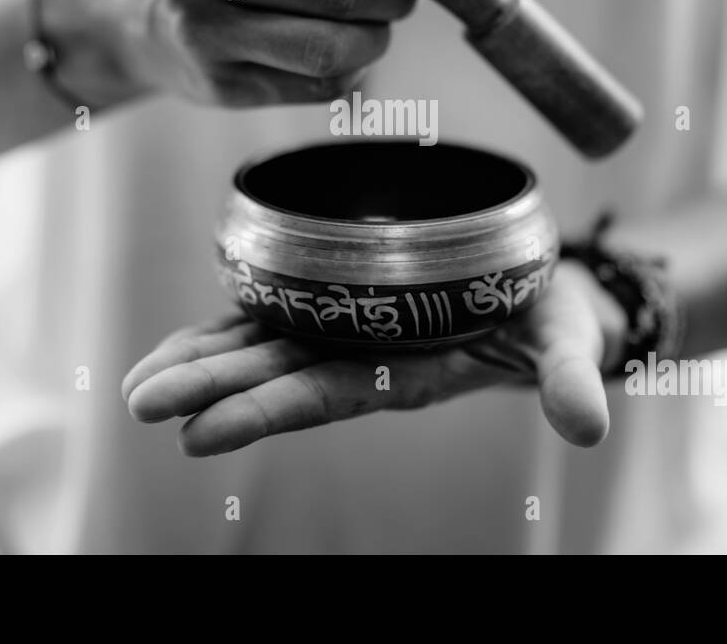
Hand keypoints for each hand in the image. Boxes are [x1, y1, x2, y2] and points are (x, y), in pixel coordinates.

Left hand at [121, 261, 621, 456]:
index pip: (326, 394)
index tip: (200, 432)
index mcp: (406, 373)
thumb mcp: (568, 344)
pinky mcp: (343, 299)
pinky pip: (276, 311)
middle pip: (275, 372)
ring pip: (262, 345)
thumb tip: (590, 426)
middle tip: (138, 402)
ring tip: (135, 386)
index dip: (265, 408)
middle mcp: (364, 357)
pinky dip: (228, 323)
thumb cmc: (554, 319)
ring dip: (202, 361)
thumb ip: (570, 380)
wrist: (541, 296)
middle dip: (209, 385)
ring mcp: (347, 329)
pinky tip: (179, 341)